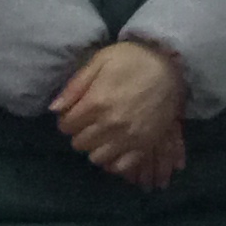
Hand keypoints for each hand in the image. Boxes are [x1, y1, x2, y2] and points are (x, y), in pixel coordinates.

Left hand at [53, 40, 186, 189]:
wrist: (171, 67)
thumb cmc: (133, 59)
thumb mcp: (101, 60)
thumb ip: (75, 85)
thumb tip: (54, 109)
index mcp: (96, 102)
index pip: (66, 125)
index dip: (67, 119)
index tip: (75, 113)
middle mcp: (110, 125)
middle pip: (79, 143)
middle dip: (79, 133)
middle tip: (88, 123)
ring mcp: (128, 138)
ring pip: (96, 158)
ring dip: (95, 147)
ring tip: (102, 134)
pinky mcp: (144, 145)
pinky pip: (120, 166)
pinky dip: (113, 161)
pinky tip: (114, 148)